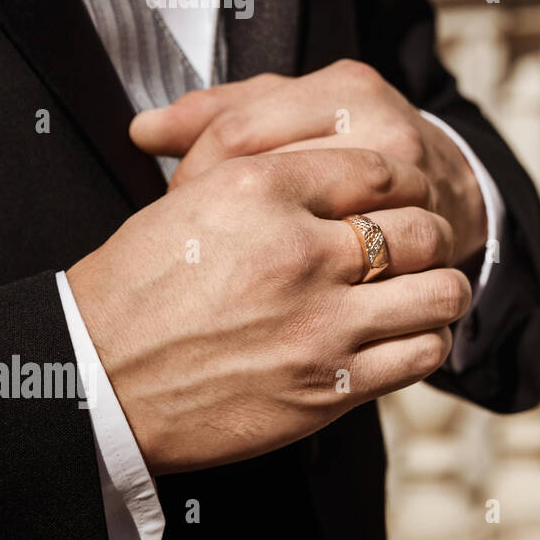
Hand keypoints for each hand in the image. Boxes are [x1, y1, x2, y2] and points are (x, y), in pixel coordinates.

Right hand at [66, 148, 469, 474]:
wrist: (98, 380)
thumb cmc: (138, 287)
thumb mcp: (191, 198)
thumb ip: (267, 168)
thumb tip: (330, 154)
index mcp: (262, 189)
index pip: (380, 170)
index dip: (407, 182)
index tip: (408, 194)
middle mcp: (299, 252)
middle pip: (420, 227)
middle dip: (431, 231)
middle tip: (422, 242)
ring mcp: (321, 322)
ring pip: (438, 291)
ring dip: (441, 287)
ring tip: (426, 289)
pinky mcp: (330, 385)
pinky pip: (422, 352)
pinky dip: (428, 340)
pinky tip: (408, 334)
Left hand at [129, 59, 487, 263]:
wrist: (452, 187)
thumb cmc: (351, 145)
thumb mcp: (296, 110)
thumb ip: (224, 112)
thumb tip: (143, 130)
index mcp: (348, 89)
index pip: (241, 131)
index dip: (195, 170)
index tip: (178, 200)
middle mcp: (386, 131)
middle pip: (272, 179)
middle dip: (223, 218)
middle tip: (197, 245)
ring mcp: (413, 188)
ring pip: (315, 229)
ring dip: (264, 255)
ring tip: (235, 269)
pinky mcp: (431, 240)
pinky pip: (358, 269)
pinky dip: (317, 283)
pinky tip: (288, 289)